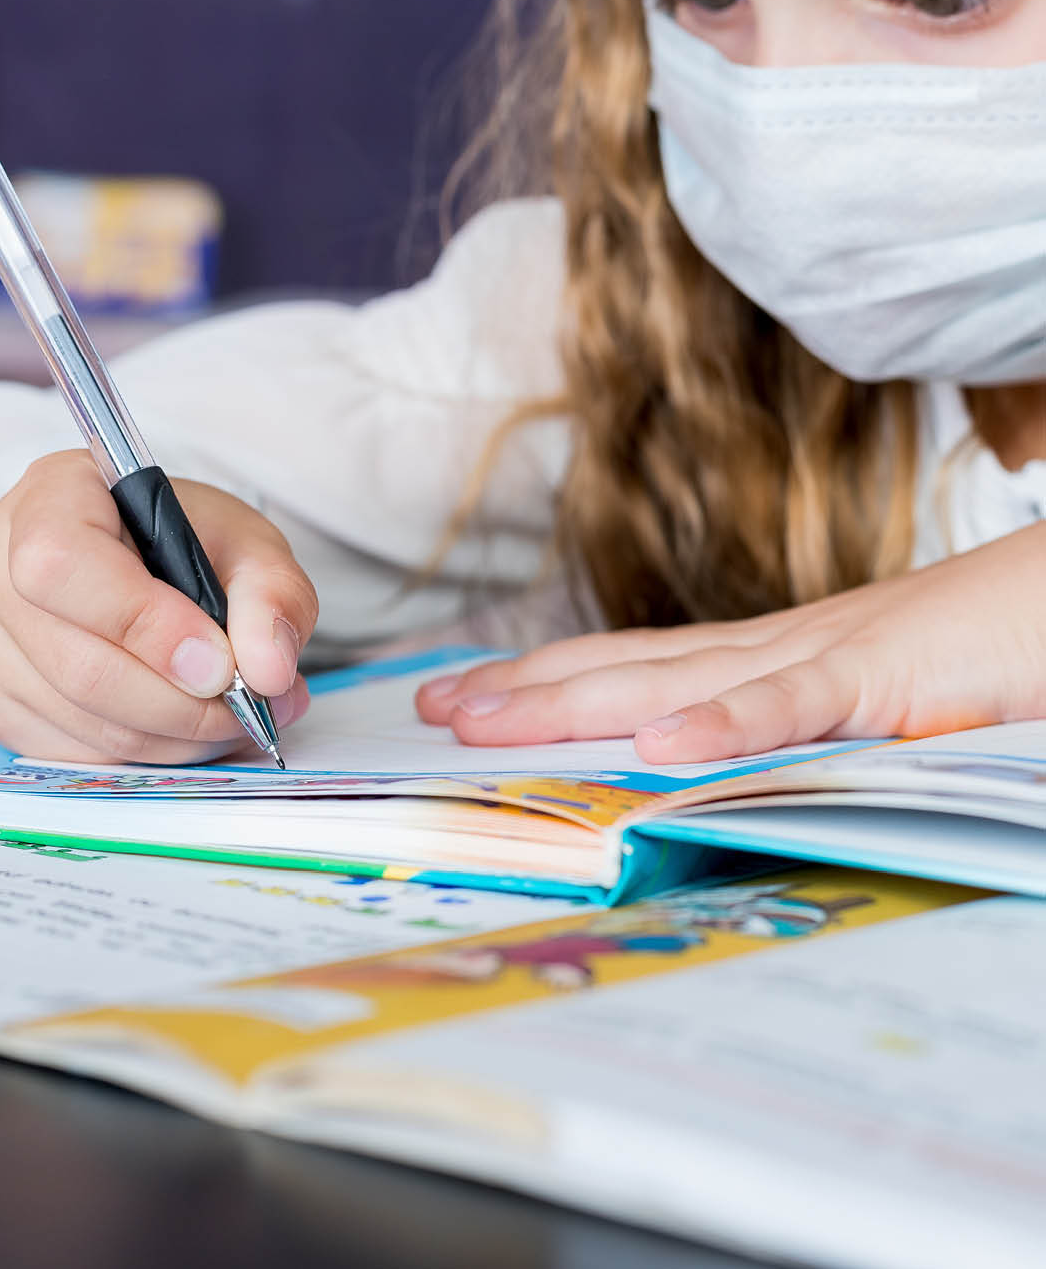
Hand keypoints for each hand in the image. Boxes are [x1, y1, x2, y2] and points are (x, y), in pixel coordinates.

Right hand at [0, 450, 317, 763]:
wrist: (154, 559)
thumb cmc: (189, 542)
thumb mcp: (249, 544)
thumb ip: (271, 595)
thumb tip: (268, 670)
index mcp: (53, 499)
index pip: (65, 565)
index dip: (147, 626)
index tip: (220, 663)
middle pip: (79, 665)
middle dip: (182, 704)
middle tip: (251, 705)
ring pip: (83, 719)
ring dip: (176, 735)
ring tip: (236, 716)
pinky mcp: (2, 701)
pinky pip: (76, 749)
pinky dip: (147, 751)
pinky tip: (190, 727)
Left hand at [416, 522, 1045, 762]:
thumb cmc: (979, 647)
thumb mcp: (864, 701)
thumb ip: (795, 730)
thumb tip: (709, 764)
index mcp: (770, 656)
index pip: (638, 668)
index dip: (549, 679)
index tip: (471, 695)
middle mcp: (774, 649)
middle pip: (626, 669)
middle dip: (524, 688)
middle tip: (432, 708)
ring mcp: (823, 658)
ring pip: (676, 682)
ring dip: (575, 700)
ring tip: (484, 718)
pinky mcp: (883, 679)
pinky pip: (791, 706)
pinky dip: (724, 724)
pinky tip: (659, 748)